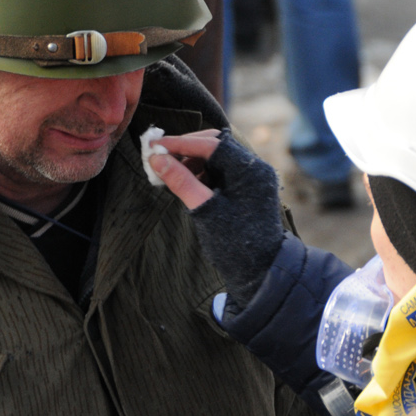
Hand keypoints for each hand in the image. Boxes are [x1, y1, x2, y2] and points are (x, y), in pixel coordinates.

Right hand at [151, 130, 284, 311]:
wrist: (261, 272)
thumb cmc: (235, 245)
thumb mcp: (205, 211)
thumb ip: (181, 182)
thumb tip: (156, 159)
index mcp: (250, 171)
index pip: (211, 144)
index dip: (180, 143)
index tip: (155, 146)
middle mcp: (254, 168)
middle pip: (215, 144)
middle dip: (186, 149)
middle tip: (160, 157)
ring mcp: (251, 178)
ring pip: (216, 156)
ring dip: (192, 160)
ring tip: (169, 172)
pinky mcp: (246, 188)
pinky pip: (220, 170)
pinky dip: (201, 171)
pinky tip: (184, 181)